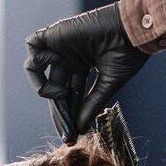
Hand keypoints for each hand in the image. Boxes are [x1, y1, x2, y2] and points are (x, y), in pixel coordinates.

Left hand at [24, 3, 149, 142]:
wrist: (132, 30)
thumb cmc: (127, 53)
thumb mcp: (108, 84)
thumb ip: (92, 104)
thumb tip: (81, 128)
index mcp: (83, 65)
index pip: (69, 93)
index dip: (69, 114)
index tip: (72, 135)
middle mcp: (69, 56)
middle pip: (54, 87)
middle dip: (59, 111)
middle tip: (66, 131)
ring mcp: (61, 45)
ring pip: (36, 69)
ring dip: (44, 88)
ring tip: (61, 94)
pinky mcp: (55, 33)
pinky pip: (32, 46)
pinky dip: (37, 60)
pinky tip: (56, 66)